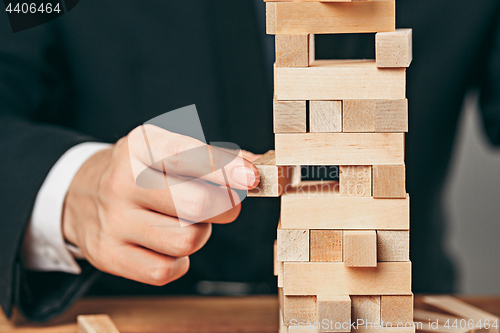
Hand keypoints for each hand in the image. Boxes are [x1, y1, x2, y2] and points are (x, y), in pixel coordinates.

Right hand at [62, 125, 259, 285]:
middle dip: (225, 207)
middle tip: (224, 205)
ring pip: (187, 240)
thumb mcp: (167, 149)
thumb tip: (256, 167)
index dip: (226, 169)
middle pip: (198, 204)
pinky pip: (165, 270)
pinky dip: (179, 261)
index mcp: (142, 145)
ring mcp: (113, 220)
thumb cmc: (140, 170)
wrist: (82, 193)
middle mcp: (123, 180)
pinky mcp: (108, 254)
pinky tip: (169, 245)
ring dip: (200, 233)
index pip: (189, 156)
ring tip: (188, 222)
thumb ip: (214, 157)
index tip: (251, 179)